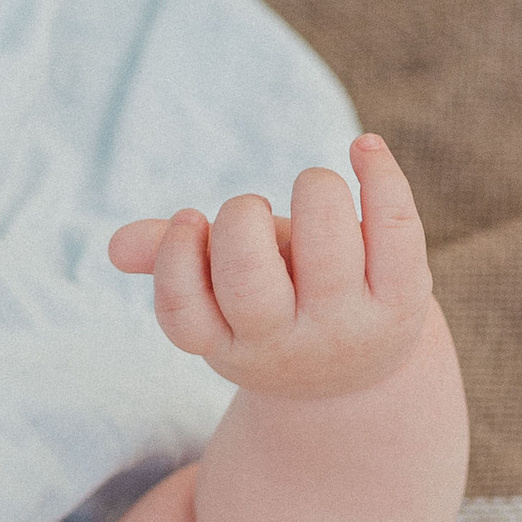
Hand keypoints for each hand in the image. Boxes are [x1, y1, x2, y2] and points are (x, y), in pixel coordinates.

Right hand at [109, 132, 433, 401]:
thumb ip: (173, 264)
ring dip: (312, 190)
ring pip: (325, 248)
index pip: (184, 314)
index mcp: (232, 345)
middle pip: (248, 282)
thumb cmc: (276, 308)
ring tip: (312, 188)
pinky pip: (394, 228)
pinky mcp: (404, 301)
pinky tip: (364, 147)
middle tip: (252, 210)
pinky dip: (380, 175)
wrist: (364, 374)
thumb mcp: (222, 297)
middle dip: (240, 218)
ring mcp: (349, 326)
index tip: (191, 219)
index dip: (177, 257)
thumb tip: (116, 247)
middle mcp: (288, 345)